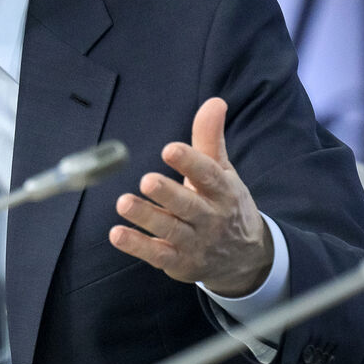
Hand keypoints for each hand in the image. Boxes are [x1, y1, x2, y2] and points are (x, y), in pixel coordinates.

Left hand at [109, 97, 272, 296]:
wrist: (246, 257)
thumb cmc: (226, 203)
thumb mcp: (224, 171)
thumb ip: (210, 138)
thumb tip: (214, 101)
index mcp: (223, 191)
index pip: (208, 175)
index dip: (190, 162)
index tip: (170, 149)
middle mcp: (211, 217)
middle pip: (188, 205)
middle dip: (168, 194)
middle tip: (146, 181)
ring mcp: (195, 242)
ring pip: (170, 230)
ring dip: (146, 217)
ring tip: (123, 203)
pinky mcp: (180, 262)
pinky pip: (158, 255)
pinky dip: (137, 246)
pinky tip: (117, 233)